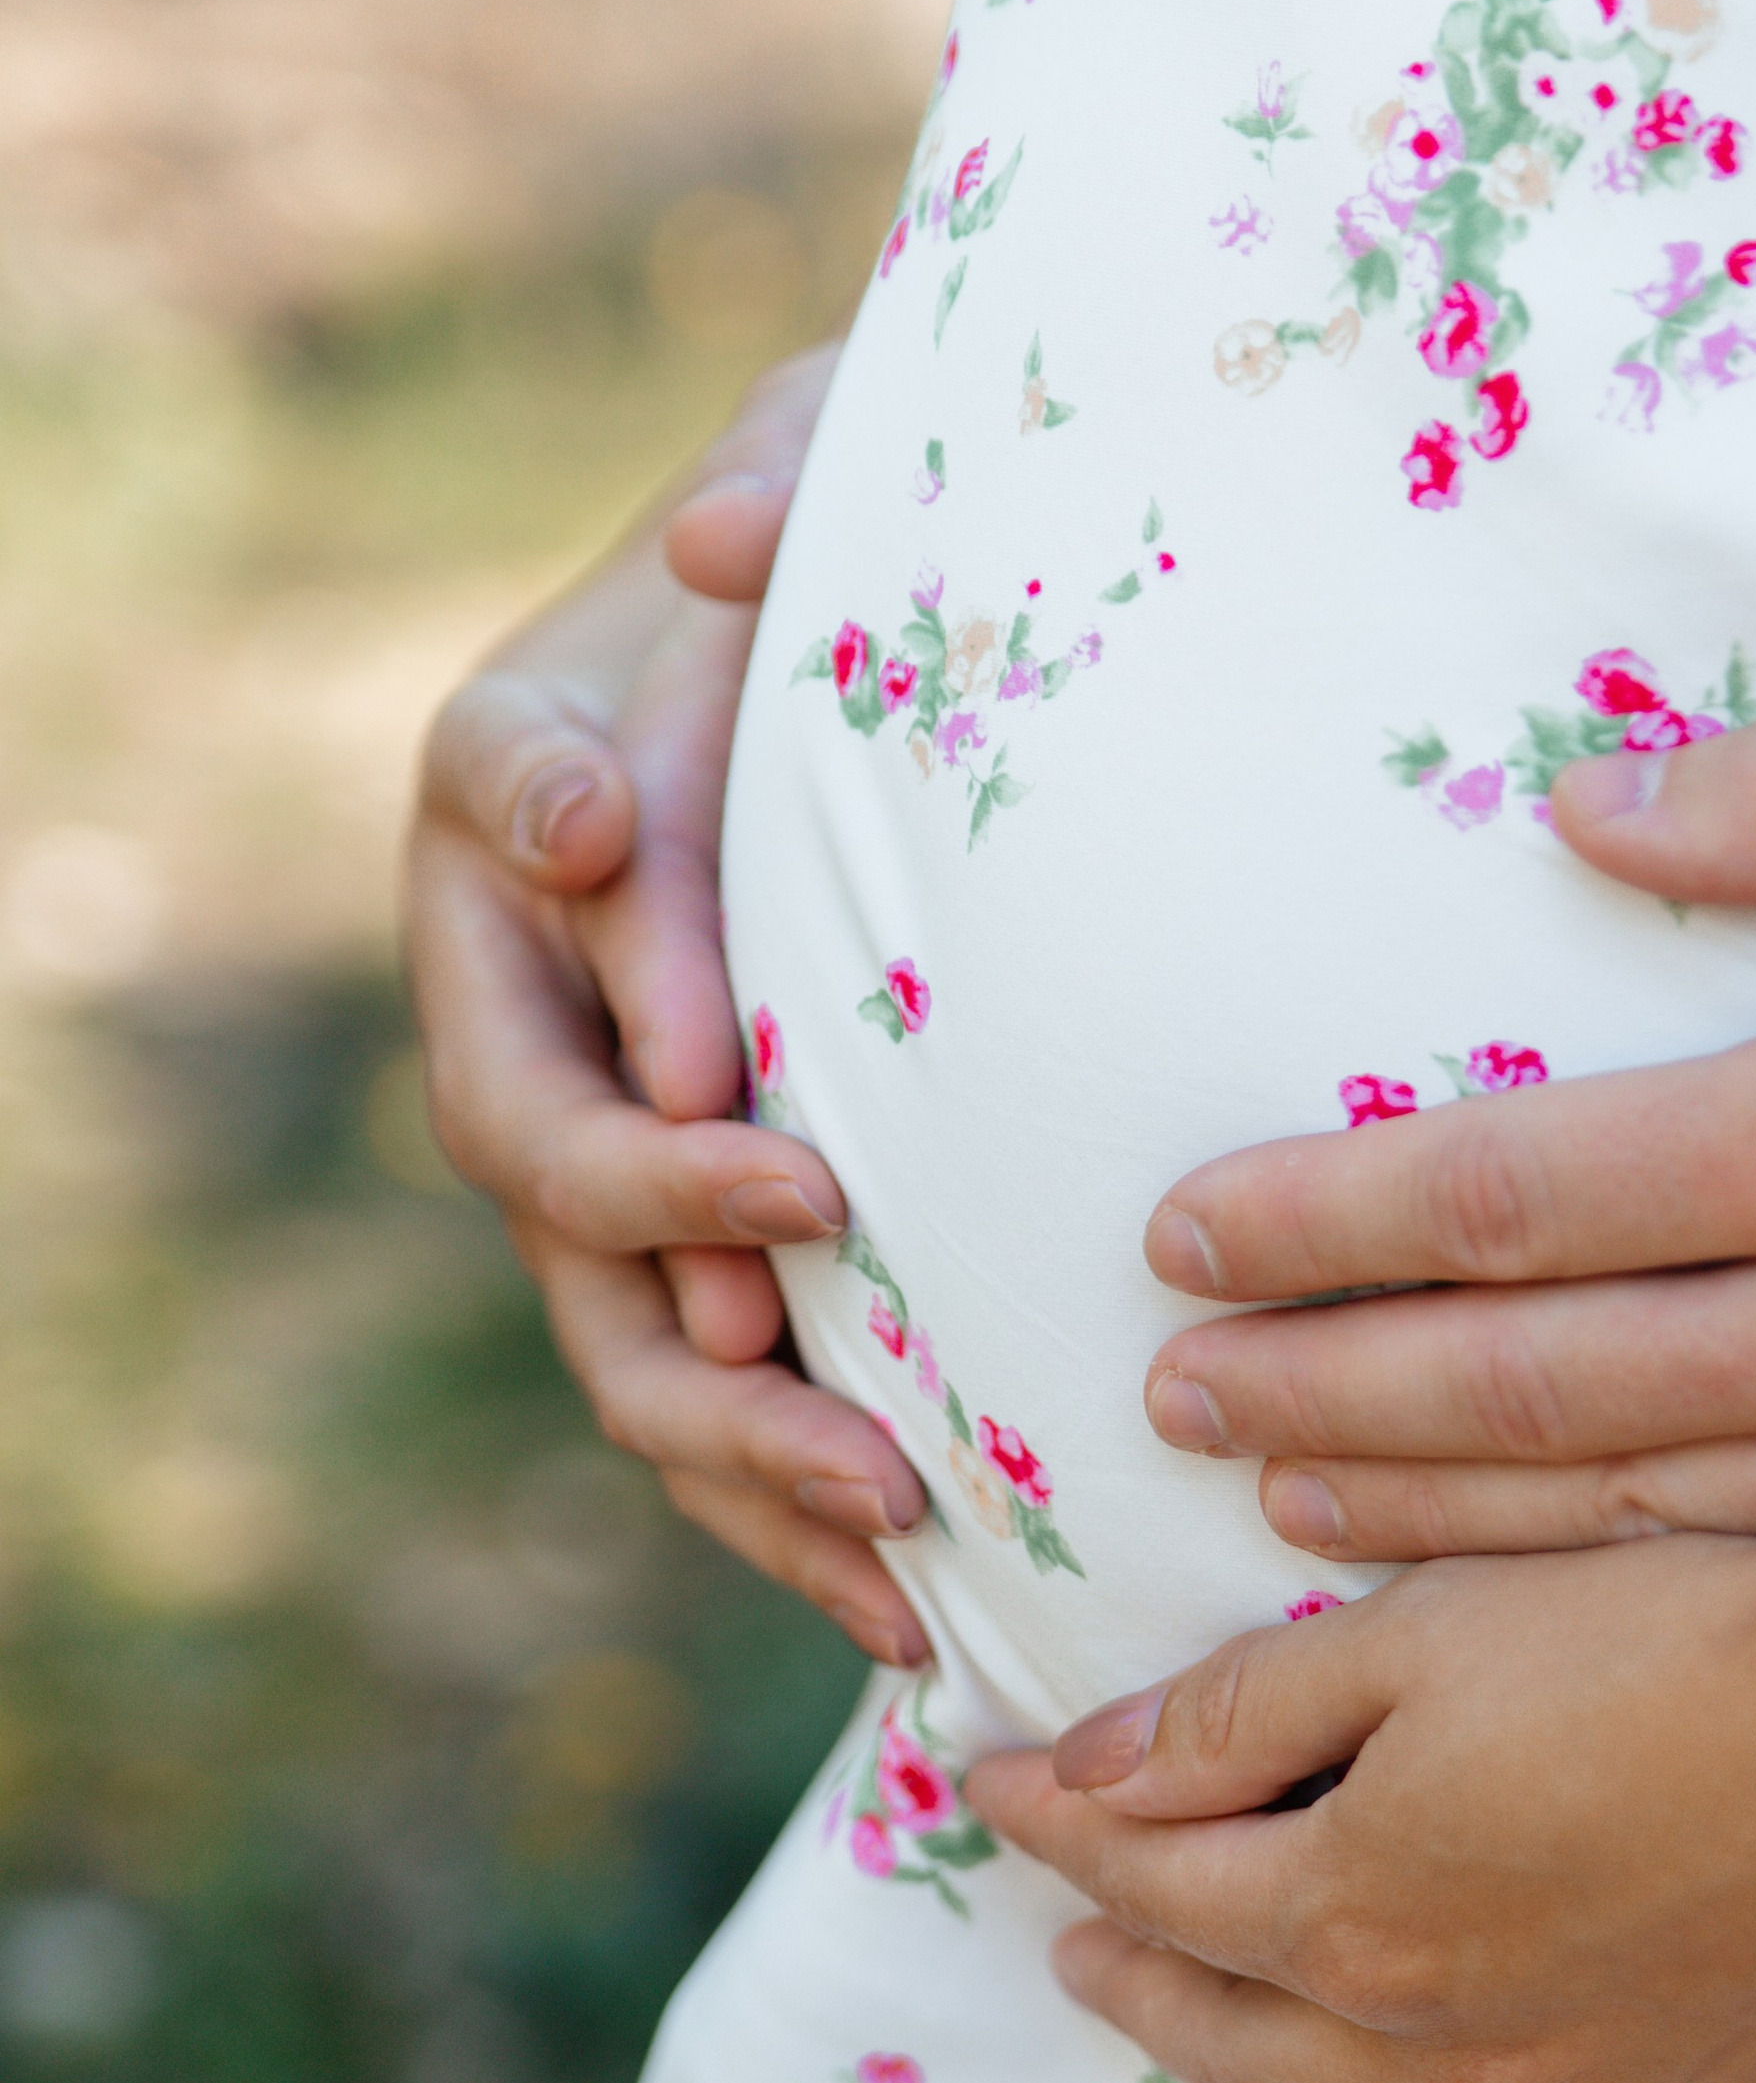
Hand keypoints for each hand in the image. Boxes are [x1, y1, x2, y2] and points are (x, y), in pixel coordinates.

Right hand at [406, 347, 933, 1663]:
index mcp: (499, 856)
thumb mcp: (784, 477)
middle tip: (869, 1433)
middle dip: (711, 1348)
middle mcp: (528, 1017)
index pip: (539, 1046)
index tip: (798, 1175)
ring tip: (906, 1567)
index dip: (647, 1142)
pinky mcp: (707, 1210)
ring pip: (633, 1351)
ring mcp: (608, 1133)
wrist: (810, 616)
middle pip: (564, 1235)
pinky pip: (721, 1382)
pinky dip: (803, 1500)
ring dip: (757, 1473)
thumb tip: (711, 557)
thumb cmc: (802, 542)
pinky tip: (929, 1606)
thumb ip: (760, 507)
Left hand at [968, 1515, 1755, 2082]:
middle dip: (1146, 1995)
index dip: (1066, 1833)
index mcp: (1353, 1910)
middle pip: (1252, 2043)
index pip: (1160, 1883)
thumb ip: (1241, 1718)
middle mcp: (1449, 2055)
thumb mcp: (1429, 1632)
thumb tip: (1083, 1777)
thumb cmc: (1689, 1645)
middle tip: (1087, 1964)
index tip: (1000, 1794)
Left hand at [1139, 699, 1755, 1554]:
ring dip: (1416, 1516)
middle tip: (1162, 1396)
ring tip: (1266, 1508)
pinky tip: (1489, 1608)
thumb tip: (1582, 805)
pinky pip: (1744, 1585)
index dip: (1325, 1221)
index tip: (1183, 1235)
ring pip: (1614, 1517)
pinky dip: (1583, 1600)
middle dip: (1316, 1387)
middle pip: (1522, 1380)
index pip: (1513, 1191)